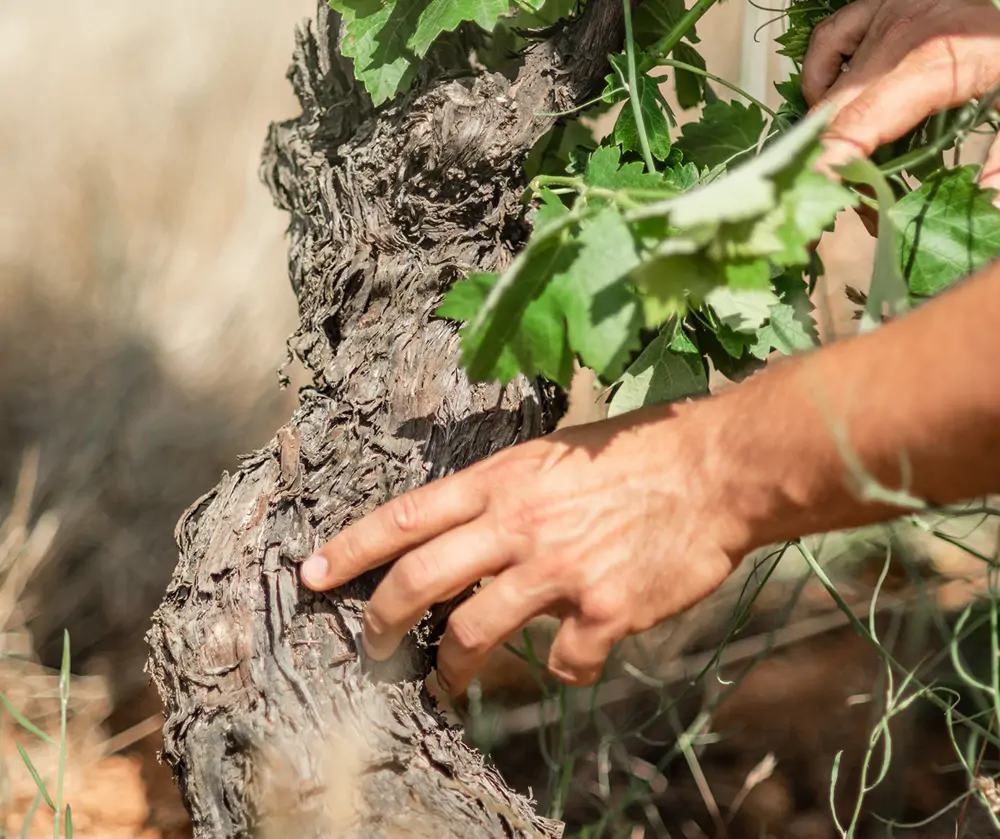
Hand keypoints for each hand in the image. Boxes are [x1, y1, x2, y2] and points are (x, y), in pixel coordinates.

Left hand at [300, 404, 746, 694]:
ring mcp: (558, 570)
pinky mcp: (602, 609)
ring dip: (453, 667)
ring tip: (451, 681)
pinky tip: (579, 655)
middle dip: (379, 622)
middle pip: (419, 581)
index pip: (404, 516)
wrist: (716, 469)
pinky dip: (565, 668)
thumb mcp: (555, 454)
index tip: (310, 575)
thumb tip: (468, 533)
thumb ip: (506, 494)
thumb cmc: (637, 453)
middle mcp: (517, 525)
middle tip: (369, 647)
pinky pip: (564, 663)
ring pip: (473, 633)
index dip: (350, 549)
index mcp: (501, 482)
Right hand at [803, 0, 999, 198]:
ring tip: (854, 160)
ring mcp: (880, 22)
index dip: (831, 166)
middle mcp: (896, 41)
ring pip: (827, 92)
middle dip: (838, 167)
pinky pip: (824, 44)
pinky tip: (835, 100)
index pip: (860, 122)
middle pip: (837, 118)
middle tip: (861, 201)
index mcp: (935, 63)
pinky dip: (819, 78)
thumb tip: (991, 209)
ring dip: (832, 134)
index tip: (821, 203)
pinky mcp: (873, 8)